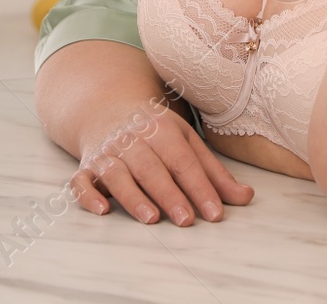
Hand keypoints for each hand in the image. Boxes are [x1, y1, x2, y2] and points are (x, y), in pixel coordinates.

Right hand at [70, 100, 253, 225]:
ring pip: (117, 174)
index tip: (214, 213)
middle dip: (169, 193)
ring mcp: (106, 153)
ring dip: (132, 196)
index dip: (199, 186)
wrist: (107, 108)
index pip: (183, 160)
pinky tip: (102, 210)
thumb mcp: (186, 141)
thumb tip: (246, 198)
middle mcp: (132, 140)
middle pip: (151, 167)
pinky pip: (81, 181)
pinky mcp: (86, 167)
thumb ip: (214, 173)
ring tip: (152, 218)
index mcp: (162, 130)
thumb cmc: (155, 133)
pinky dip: (87, 195)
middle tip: (187, 220)